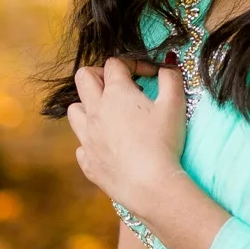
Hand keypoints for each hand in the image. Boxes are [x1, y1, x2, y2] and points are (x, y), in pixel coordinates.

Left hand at [67, 56, 186, 219]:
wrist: (149, 185)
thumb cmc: (163, 142)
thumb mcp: (175, 104)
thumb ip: (171, 78)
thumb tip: (167, 65)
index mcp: (116, 93)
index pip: (114, 63)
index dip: (132, 63)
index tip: (149, 75)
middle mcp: (95, 111)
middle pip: (84, 78)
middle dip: (100, 74)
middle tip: (119, 85)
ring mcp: (87, 137)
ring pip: (74, 110)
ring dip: (89, 106)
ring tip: (109, 114)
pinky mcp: (87, 161)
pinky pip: (81, 145)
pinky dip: (92, 140)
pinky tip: (109, 145)